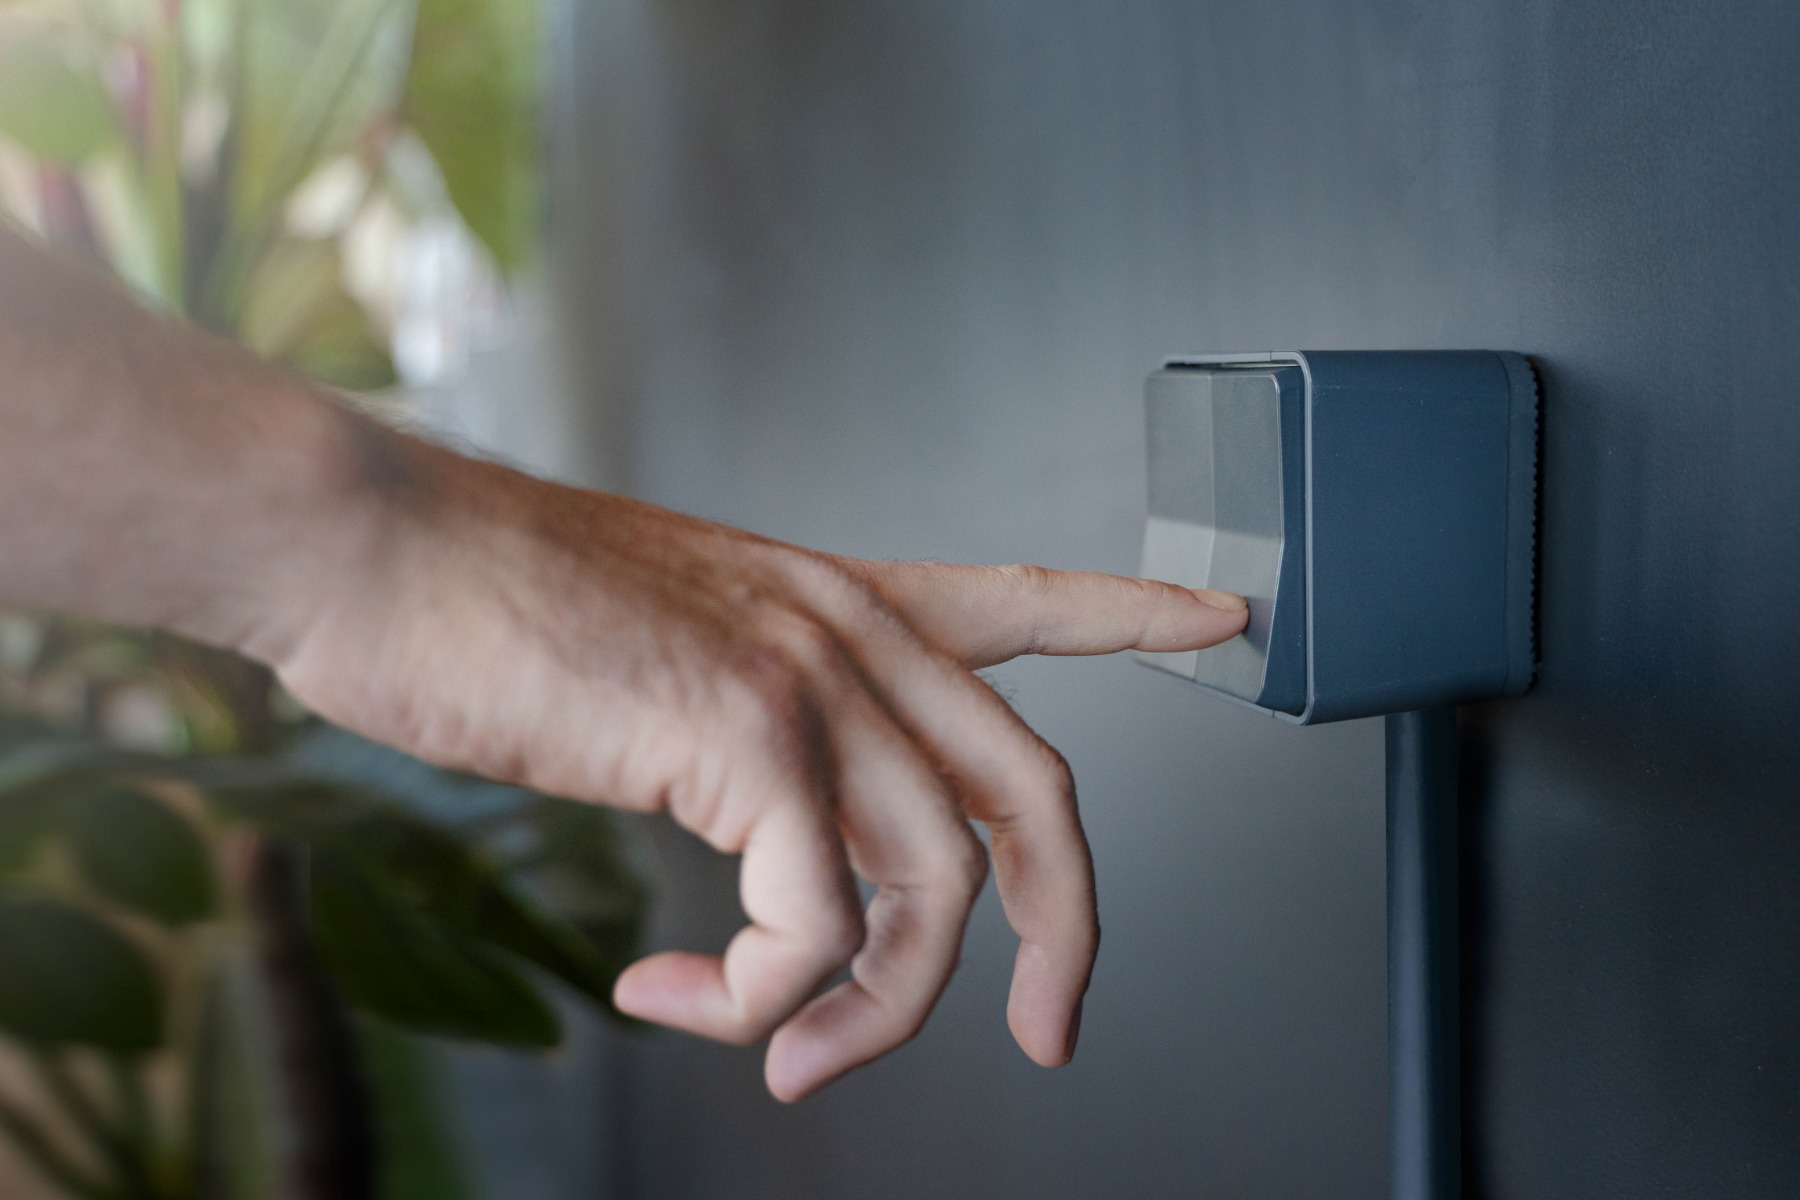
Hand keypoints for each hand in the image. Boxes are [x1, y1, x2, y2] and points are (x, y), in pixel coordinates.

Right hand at [257, 431, 1247, 1099]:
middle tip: (1048, 1034)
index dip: (1137, 611)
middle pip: (1037, 796)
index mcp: (839, 597)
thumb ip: (751, 726)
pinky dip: (763, 996)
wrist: (369, 547)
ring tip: (784, 1058)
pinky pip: (814, 925)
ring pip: (933, 894)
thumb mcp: (665, 642)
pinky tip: (683, 994)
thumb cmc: (488, 599)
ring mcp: (806, 677)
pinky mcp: (741, 736)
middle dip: (1068, 933)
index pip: (1030, 598)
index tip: (1228, 614)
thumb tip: (780, 857)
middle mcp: (847, 628)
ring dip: (870, 1016)